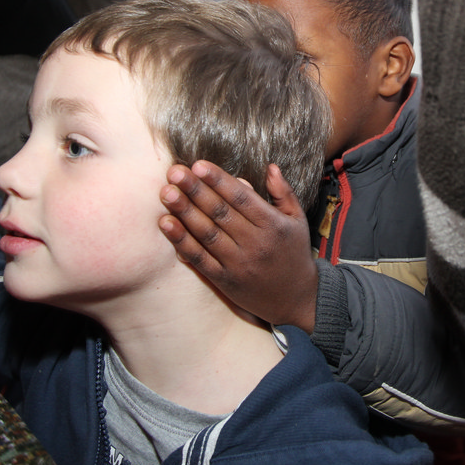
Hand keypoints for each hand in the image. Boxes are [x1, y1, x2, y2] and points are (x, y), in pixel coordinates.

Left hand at [159, 161, 317, 332]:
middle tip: (174, 172)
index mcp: (273, 225)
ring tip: (166, 192)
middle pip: (220, 213)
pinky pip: (199, 258)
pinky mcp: (224, 280)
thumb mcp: (298, 220)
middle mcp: (255, 243)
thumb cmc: (294, 253)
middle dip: (196, 190)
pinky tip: (166, 224)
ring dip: (184, 212)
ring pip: (207, 233)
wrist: (296, 300)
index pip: (241, 198)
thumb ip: (284, 193)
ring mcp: (238, 263)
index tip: (198, 164)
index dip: (219, 180)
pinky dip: (181, 241)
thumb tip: (270, 166)